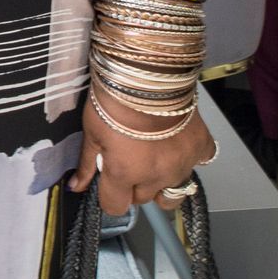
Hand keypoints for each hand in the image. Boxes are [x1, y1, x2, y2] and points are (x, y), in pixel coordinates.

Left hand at [71, 87, 215, 218]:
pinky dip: (190, 159)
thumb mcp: (92, 131)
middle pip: (143, 199)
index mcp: (124, 173)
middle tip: (131, 160)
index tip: (109, 183)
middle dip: (134, 186)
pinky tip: (178, 145)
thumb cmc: (114, 98)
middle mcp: (155, 176)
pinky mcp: (201, 147)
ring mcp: (182, 163)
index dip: (110, 196)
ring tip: (155, 157)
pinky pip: (200, 164)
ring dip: (162, 180)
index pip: (115, 206)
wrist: (148, 71)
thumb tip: (76, 187)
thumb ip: (87, 164)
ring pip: (173, 191)